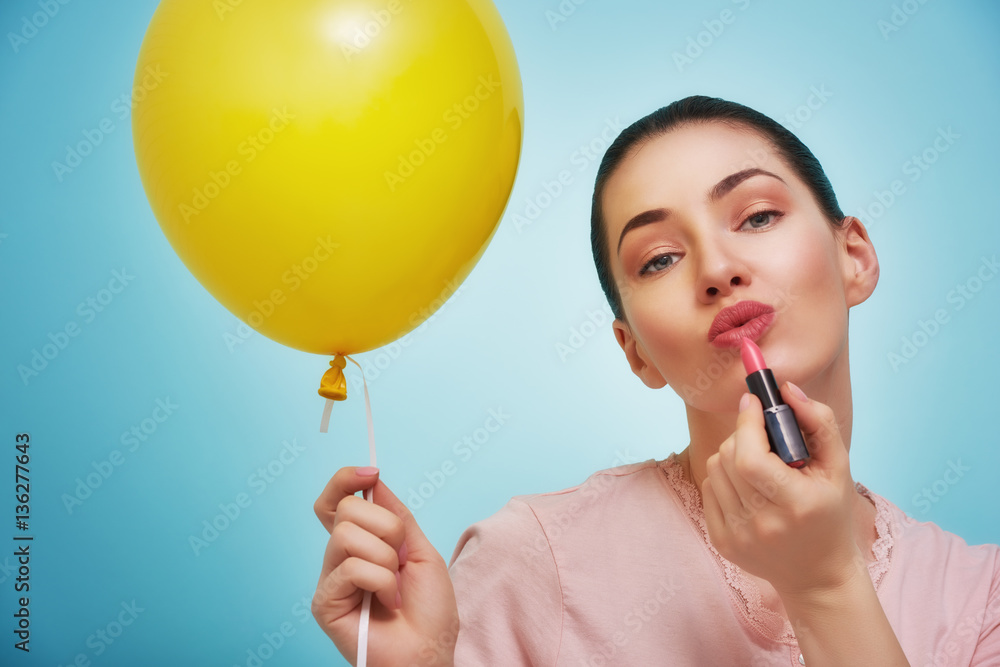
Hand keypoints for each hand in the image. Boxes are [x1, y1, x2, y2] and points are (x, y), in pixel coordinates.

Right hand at [312, 466, 458, 665]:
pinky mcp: (324, 602)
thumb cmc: (429, 611)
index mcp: (360, 543)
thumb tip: (373, 481)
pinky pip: (351, 568)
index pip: (336, 501)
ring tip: (395, 586)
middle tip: (401, 560)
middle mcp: (339, 557)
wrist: (430, 652)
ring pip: (347, 535)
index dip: (345, 480)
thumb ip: (395, 516)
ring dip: (385, 559)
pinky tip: (388, 602)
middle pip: (347, 510)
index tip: (370, 473)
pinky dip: (381, 582)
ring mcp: (330, 579)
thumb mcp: (421, 550)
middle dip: (387, 529)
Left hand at [700, 383, 864, 597]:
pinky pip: (709, 488)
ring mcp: (738, 536)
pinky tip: (748, 486)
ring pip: (715, 469)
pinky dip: (725, 477)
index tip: (753, 401)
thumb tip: (786, 389)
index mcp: (796, 505)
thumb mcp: (839, 467)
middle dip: (743, 435)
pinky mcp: (721, 542)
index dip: (747, 423)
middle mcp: (762, 524)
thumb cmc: (831, 513)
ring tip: (758, 464)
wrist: (818, 574)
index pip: (751, 458)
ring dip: (733, 455)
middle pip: (729, 458)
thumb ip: (818, 422)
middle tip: (761, 435)